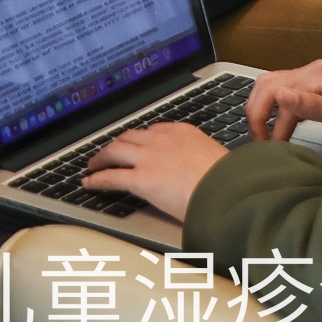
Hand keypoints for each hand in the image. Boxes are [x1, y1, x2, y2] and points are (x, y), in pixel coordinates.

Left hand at [80, 121, 227, 220]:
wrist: (229, 190)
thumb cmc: (231, 181)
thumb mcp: (218, 161)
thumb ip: (204, 162)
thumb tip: (206, 173)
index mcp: (183, 132)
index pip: (154, 130)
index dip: (140, 138)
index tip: (136, 143)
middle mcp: (162, 140)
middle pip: (130, 136)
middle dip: (116, 143)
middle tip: (109, 151)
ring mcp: (149, 158)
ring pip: (115, 151)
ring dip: (101, 157)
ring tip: (94, 164)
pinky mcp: (141, 179)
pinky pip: (111, 176)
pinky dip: (97, 179)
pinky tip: (90, 183)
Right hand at [245, 59, 321, 143]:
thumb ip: (316, 107)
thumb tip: (280, 97)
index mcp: (319, 75)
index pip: (279, 97)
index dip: (271, 126)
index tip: (273, 150)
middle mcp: (312, 70)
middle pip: (267, 84)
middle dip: (257, 114)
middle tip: (260, 143)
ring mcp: (312, 74)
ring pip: (270, 85)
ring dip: (261, 109)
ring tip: (264, 135)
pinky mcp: (314, 83)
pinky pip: (283, 90)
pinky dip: (272, 107)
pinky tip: (277, 126)